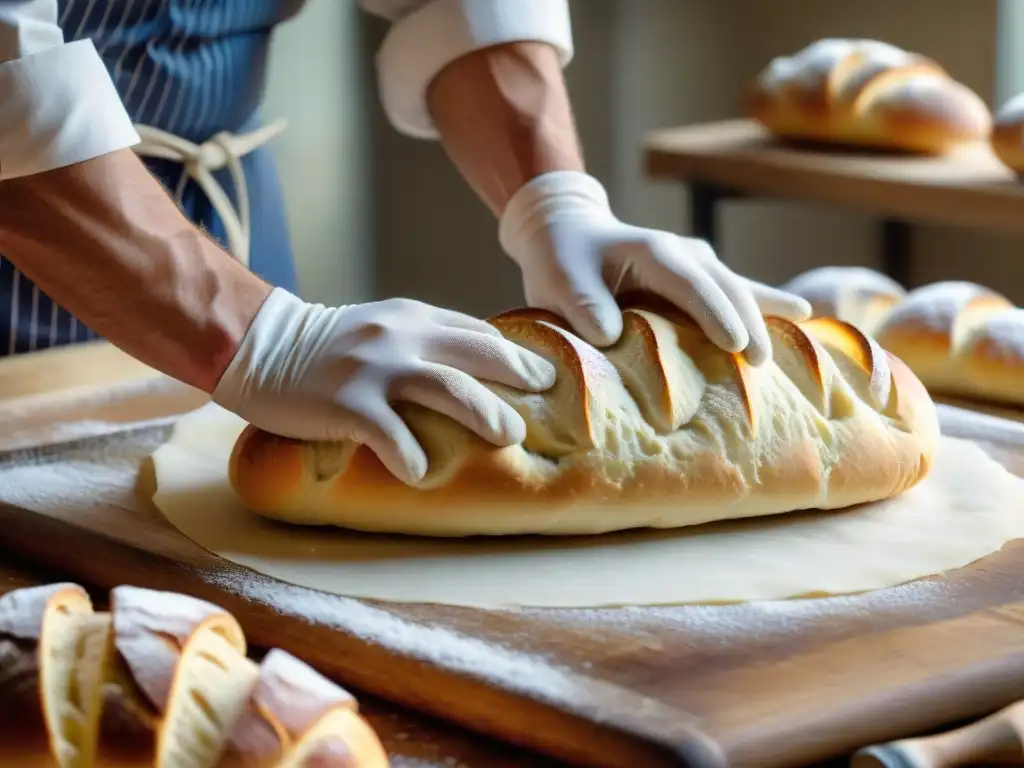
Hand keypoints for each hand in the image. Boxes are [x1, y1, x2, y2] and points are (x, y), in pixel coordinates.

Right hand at [212, 291, 555, 484]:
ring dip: (485, 415)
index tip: (543, 376)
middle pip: (478, 354)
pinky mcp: (347, 403)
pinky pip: (391, 435)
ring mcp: (374, 370)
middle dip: (520, 375)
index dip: (516, 354)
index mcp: (413, 319)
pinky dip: (412, 458)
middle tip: (546, 399)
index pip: (478, 332)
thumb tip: (474, 373)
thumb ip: (424, 342)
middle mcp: (401, 338)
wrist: (261, 346)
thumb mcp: (382, 328)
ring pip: (448, 389)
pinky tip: (422, 476)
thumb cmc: (327, 344)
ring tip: (510, 438)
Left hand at [498, 171, 811, 364]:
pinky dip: (766, 306)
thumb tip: (609, 335)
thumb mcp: (556, 281)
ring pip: (739, 287)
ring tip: (802, 328)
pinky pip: (738, 292)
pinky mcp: (701, 278)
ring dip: (765, 312)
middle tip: (762, 361)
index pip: (688, 283)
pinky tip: (802, 316)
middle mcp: (682, 253)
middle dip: (748, 321)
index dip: (712, 312)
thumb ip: (581, 305)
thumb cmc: (561, 262)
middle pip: (724, 286)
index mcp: (651, 251)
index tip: (734, 343)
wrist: (567, 232)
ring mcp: (697, 263)